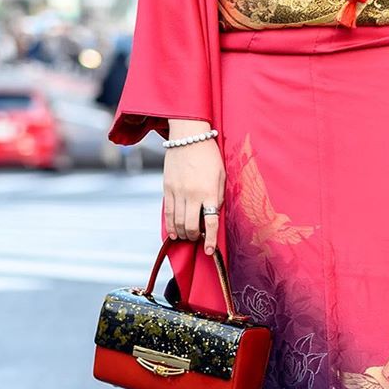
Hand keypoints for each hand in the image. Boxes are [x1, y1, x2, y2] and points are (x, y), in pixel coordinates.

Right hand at [163, 120, 224, 255]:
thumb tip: (213, 214)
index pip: (210, 222)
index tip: (209, 251)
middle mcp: (192, 194)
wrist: (189, 137)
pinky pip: (167, 212)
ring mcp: (177, 192)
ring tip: (187, 236)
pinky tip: (174, 233)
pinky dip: (170, 226)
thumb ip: (218, 196)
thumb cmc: (210, 156)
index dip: (210, 239)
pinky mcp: (167, 188)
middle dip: (194, 237)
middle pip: (190, 226)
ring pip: (177, 222)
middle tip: (197, 239)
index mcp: (209, 191)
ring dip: (183, 233)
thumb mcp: (222, 175)